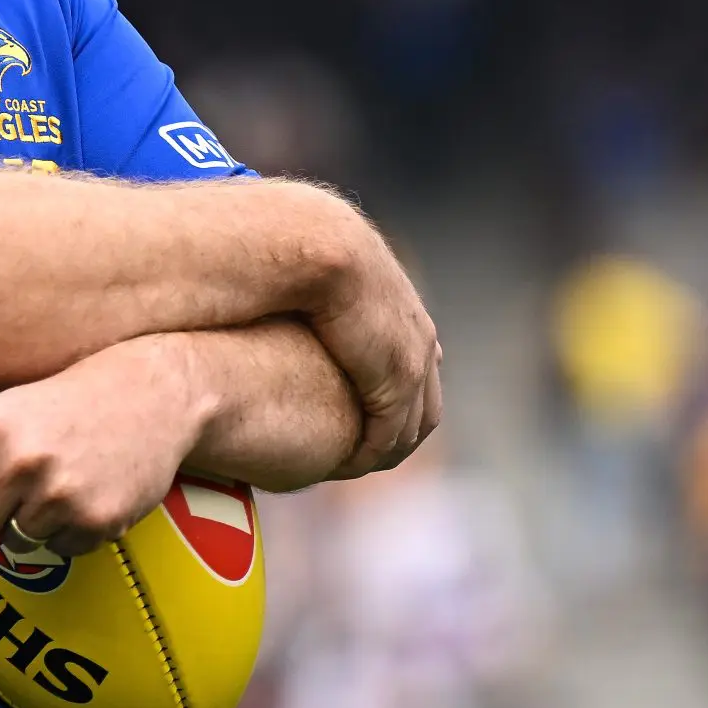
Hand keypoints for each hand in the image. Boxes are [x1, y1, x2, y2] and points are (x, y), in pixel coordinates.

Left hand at [0, 339, 204, 574]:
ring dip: (32, 522)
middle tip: (24, 475)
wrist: (150, 392)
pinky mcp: (98, 518)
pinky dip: (68, 532)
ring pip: (17, 542)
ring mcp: (62, 492)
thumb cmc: (61, 405)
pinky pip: (60, 552)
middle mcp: (21, 461)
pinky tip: (88, 490)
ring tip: (62, 477)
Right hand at [301, 207, 442, 477]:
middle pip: (423, 400)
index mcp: (401, 308)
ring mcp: (413, 358)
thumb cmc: (289, 249)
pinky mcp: (396, 378)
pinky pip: (391, 432)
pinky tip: (346, 464)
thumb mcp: (309, 275)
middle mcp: (418, 335)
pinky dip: (373, 452)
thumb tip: (284, 307)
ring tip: (352, 466)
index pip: (414, 362)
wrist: (309, 241)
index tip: (361, 417)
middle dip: (398, 431)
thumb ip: (308, 300)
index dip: (390, 395)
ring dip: (387, 450)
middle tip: (364, 454)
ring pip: (413, 424)